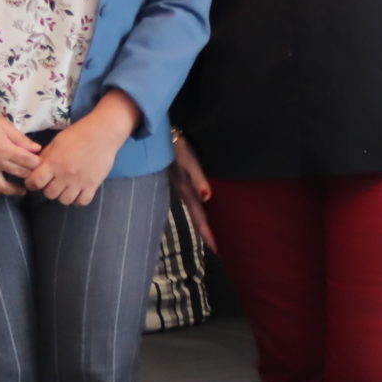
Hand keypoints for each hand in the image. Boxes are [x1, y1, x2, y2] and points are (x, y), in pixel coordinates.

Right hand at [0, 93, 40, 199]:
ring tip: (22, 190)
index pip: (28, 162)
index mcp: (4, 148)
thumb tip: (37, 149)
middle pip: (19, 174)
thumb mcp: (3, 125)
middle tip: (37, 177)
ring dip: (14, 191)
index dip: (39, 164)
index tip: (44, 165)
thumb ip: (20, 139)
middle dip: (31, 177)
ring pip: (2, 188)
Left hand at [25, 95, 135, 205]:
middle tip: (52, 182)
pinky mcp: (93, 185)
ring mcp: (79, 182)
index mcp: (53, 163)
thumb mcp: (56, 142)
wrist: (103, 133)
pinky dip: (78, 199)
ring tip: (65, 188)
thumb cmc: (78, 134)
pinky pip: (82, 202)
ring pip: (64, 200)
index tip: (34, 181)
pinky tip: (77, 191)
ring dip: (62, 195)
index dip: (31, 183)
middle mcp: (65, 175)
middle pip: (49, 194)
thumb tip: (36, 168)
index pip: (35, 182)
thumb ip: (46, 156)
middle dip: (48, 189)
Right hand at [170, 134, 215, 252]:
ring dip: (204, 222)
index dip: (208, 234)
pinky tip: (206, 205)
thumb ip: (197, 179)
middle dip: (208, 232)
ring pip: (195, 208)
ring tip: (214, 235)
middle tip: (220, 249)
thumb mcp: (188, 162)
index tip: (218, 250)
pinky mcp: (183, 177)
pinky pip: (194, 197)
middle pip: (198, 216)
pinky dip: (202, 205)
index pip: (199, 218)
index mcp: (187, 191)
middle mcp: (185, 191)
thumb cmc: (178, 147)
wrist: (162, 132)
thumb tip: (207, 197)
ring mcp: (183, 185)